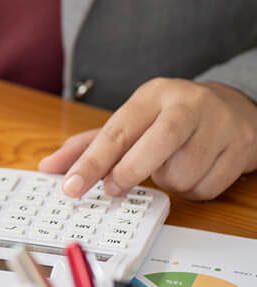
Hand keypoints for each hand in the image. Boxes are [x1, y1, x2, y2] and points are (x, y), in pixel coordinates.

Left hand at [38, 79, 256, 200]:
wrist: (236, 107)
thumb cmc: (172, 117)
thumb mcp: (131, 120)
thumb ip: (89, 144)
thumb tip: (50, 167)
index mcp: (152, 95)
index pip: (116, 130)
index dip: (91, 162)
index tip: (71, 186)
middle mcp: (187, 105)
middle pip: (153, 146)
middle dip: (129, 173)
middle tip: (114, 188)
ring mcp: (218, 125)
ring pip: (181, 174)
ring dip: (168, 182)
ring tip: (171, 166)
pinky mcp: (241, 147)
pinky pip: (206, 188)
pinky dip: (194, 190)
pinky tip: (196, 171)